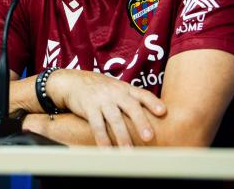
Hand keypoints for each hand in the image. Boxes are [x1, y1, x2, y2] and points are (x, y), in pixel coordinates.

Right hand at [47, 69, 165, 145]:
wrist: (71, 81)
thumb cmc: (98, 89)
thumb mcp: (115, 88)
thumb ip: (131, 100)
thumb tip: (152, 118)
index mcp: (124, 88)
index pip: (142, 94)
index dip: (152, 102)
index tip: (163, 112)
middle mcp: (115, 92)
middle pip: (131, 106)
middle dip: (140, 122)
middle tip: (149, 137)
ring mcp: (101, 99)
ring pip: (114, 119)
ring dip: (122, 136)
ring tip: (129, 152)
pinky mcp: (88, 107)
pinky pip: (97, 125)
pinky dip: (102, 139)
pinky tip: (107, 151)